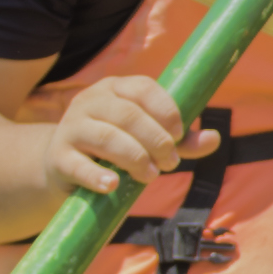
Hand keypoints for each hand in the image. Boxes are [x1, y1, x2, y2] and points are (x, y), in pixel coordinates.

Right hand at [34, 70, 191, 199]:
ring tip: (150, 176)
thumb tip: (214, 139)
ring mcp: (71, 128)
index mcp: (115, 89)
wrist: (64, 168)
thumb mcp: (148, 139)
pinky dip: (96, 175)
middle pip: (128, 114)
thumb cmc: (116, 149)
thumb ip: (180, 140)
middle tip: (170, 163)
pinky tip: (112, 185)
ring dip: (135, 157)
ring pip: (106, 136)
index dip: (166, 111)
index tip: (178, 136)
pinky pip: (77, 164)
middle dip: (156, 140)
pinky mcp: (58, 158)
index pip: (143, 88)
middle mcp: (90, 101)